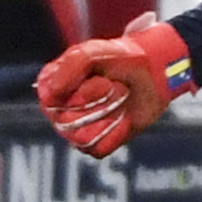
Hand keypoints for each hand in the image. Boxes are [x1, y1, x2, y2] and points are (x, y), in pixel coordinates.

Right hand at [37, 12, 192, 155]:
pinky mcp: (94, 145)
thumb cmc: (120, 59)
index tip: (101, 78)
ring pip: (82, 137)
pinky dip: (116, 132)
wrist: (153, 72)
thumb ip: (69, 66)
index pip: (52, 101)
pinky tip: (123, 118)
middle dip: (99, 102)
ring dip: (108, 116)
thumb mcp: (94, 53)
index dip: (82, 91)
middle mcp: (58, 109)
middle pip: (68, 121)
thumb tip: (49, 97)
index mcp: (51, 84)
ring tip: (118, 101)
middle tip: (113, 86)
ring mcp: (75, 129)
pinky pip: (98, 148)